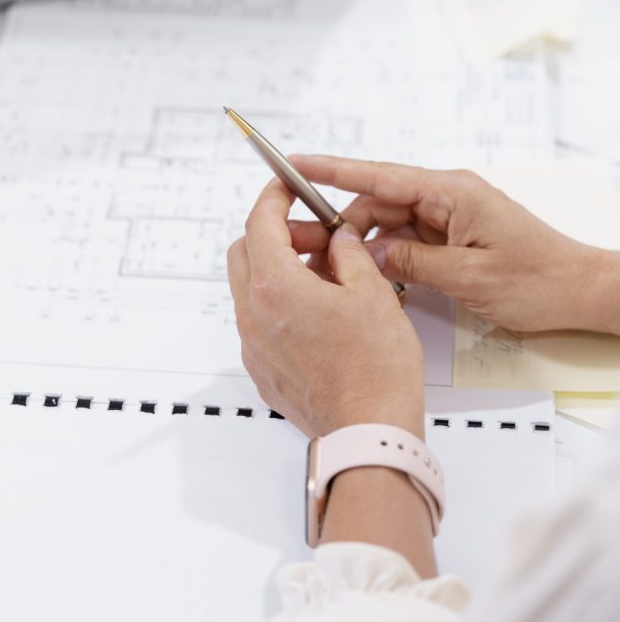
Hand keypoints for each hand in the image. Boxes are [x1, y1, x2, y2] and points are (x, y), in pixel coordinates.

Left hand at [227, 177, 424, 438]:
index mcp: (274, 287)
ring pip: (251, 289)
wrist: (370, 433)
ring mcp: (254, 346)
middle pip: (245, 253)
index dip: (274, 198)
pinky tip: (320, 313)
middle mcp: (253, 315)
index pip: (259, 223)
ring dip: (279, 271)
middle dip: (276, 234)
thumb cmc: (375, 368)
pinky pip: (259, 323)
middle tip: (317, 238)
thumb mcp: (371, 292)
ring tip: (328, 277)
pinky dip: (280, 305)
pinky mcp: (263, 371)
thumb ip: (349, 254)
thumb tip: (339, 238)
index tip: (287, 188)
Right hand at [288, 156, 619, 335]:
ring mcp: (446, 216)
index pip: (380, 176)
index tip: (294, 165)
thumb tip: (367, 254)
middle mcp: (446, 197)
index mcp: (453, 192)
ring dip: (360, 245)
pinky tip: (368, 278)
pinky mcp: (449, 236)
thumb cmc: (539, 279)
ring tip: (334, 271)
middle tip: (306, 248)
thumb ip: (414, 261)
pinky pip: (403, 240)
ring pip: (386, 223)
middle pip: (376, 203)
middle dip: (340, 223)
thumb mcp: (471, 276)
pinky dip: (383, 257)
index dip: (332, 170)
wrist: (579, 291)